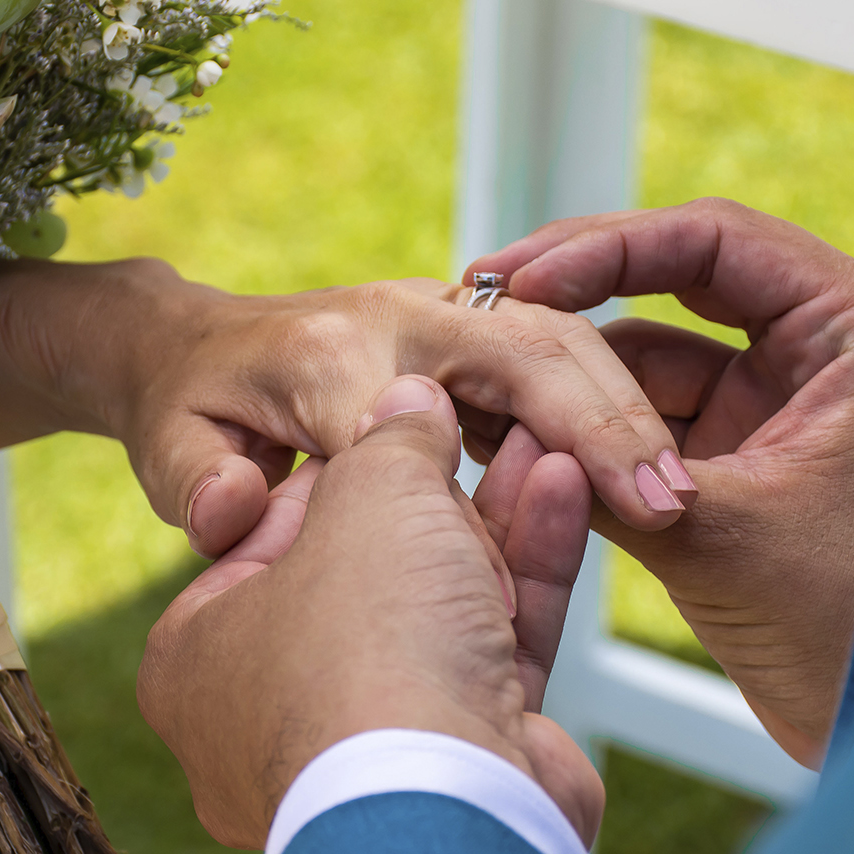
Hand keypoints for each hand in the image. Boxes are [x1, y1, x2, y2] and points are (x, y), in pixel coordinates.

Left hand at [0, 258, 691, 556]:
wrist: (199, 346)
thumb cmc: (190, 409)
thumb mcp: (174, 448)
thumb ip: (199, 481)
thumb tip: (228, 511)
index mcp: (329, 356)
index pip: (414, 418)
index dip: (475, 482)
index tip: (528, 526)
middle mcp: (401, 327)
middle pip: (523, 354)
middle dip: (596, 423)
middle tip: (666, 502)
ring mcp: (447, 331)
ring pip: (560, 354)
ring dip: (622, 420)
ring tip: (679, 499)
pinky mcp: (478, 356)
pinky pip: (558, 374)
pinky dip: (607, 419)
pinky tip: (650, 483)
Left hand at [138, 374, 602, 850]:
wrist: (448, 803)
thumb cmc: (366, 645)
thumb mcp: (368, 496)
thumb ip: (390, 440)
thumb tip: (410, 404)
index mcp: (196, 655)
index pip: (270, 531)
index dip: (342, 465)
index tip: (394, 420)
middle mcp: (267, 713)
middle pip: (363, 574)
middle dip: (433, 498)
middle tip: (476, 428)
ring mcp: (365, 749)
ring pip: (436, 612)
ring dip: (492, 523)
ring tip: (542, 441)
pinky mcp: (457, 763)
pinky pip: (490, 652)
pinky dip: (525, 574)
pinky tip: (561, 488)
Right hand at [468, 198, 853, 765]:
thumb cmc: (848, 626)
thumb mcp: (715, 534)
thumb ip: (606, 470)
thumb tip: (496, 418)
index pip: (714, 239)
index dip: (603, 248)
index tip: (518, 279)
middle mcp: (824, 344)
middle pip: (677, 279)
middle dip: (576, 294)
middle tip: (484, 299)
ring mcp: (781, 398)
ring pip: (651, 353)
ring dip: (572, 372)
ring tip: (484, 383)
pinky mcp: (746, 451)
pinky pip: (650, 413)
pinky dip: (588, 424)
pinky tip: (514, 428)